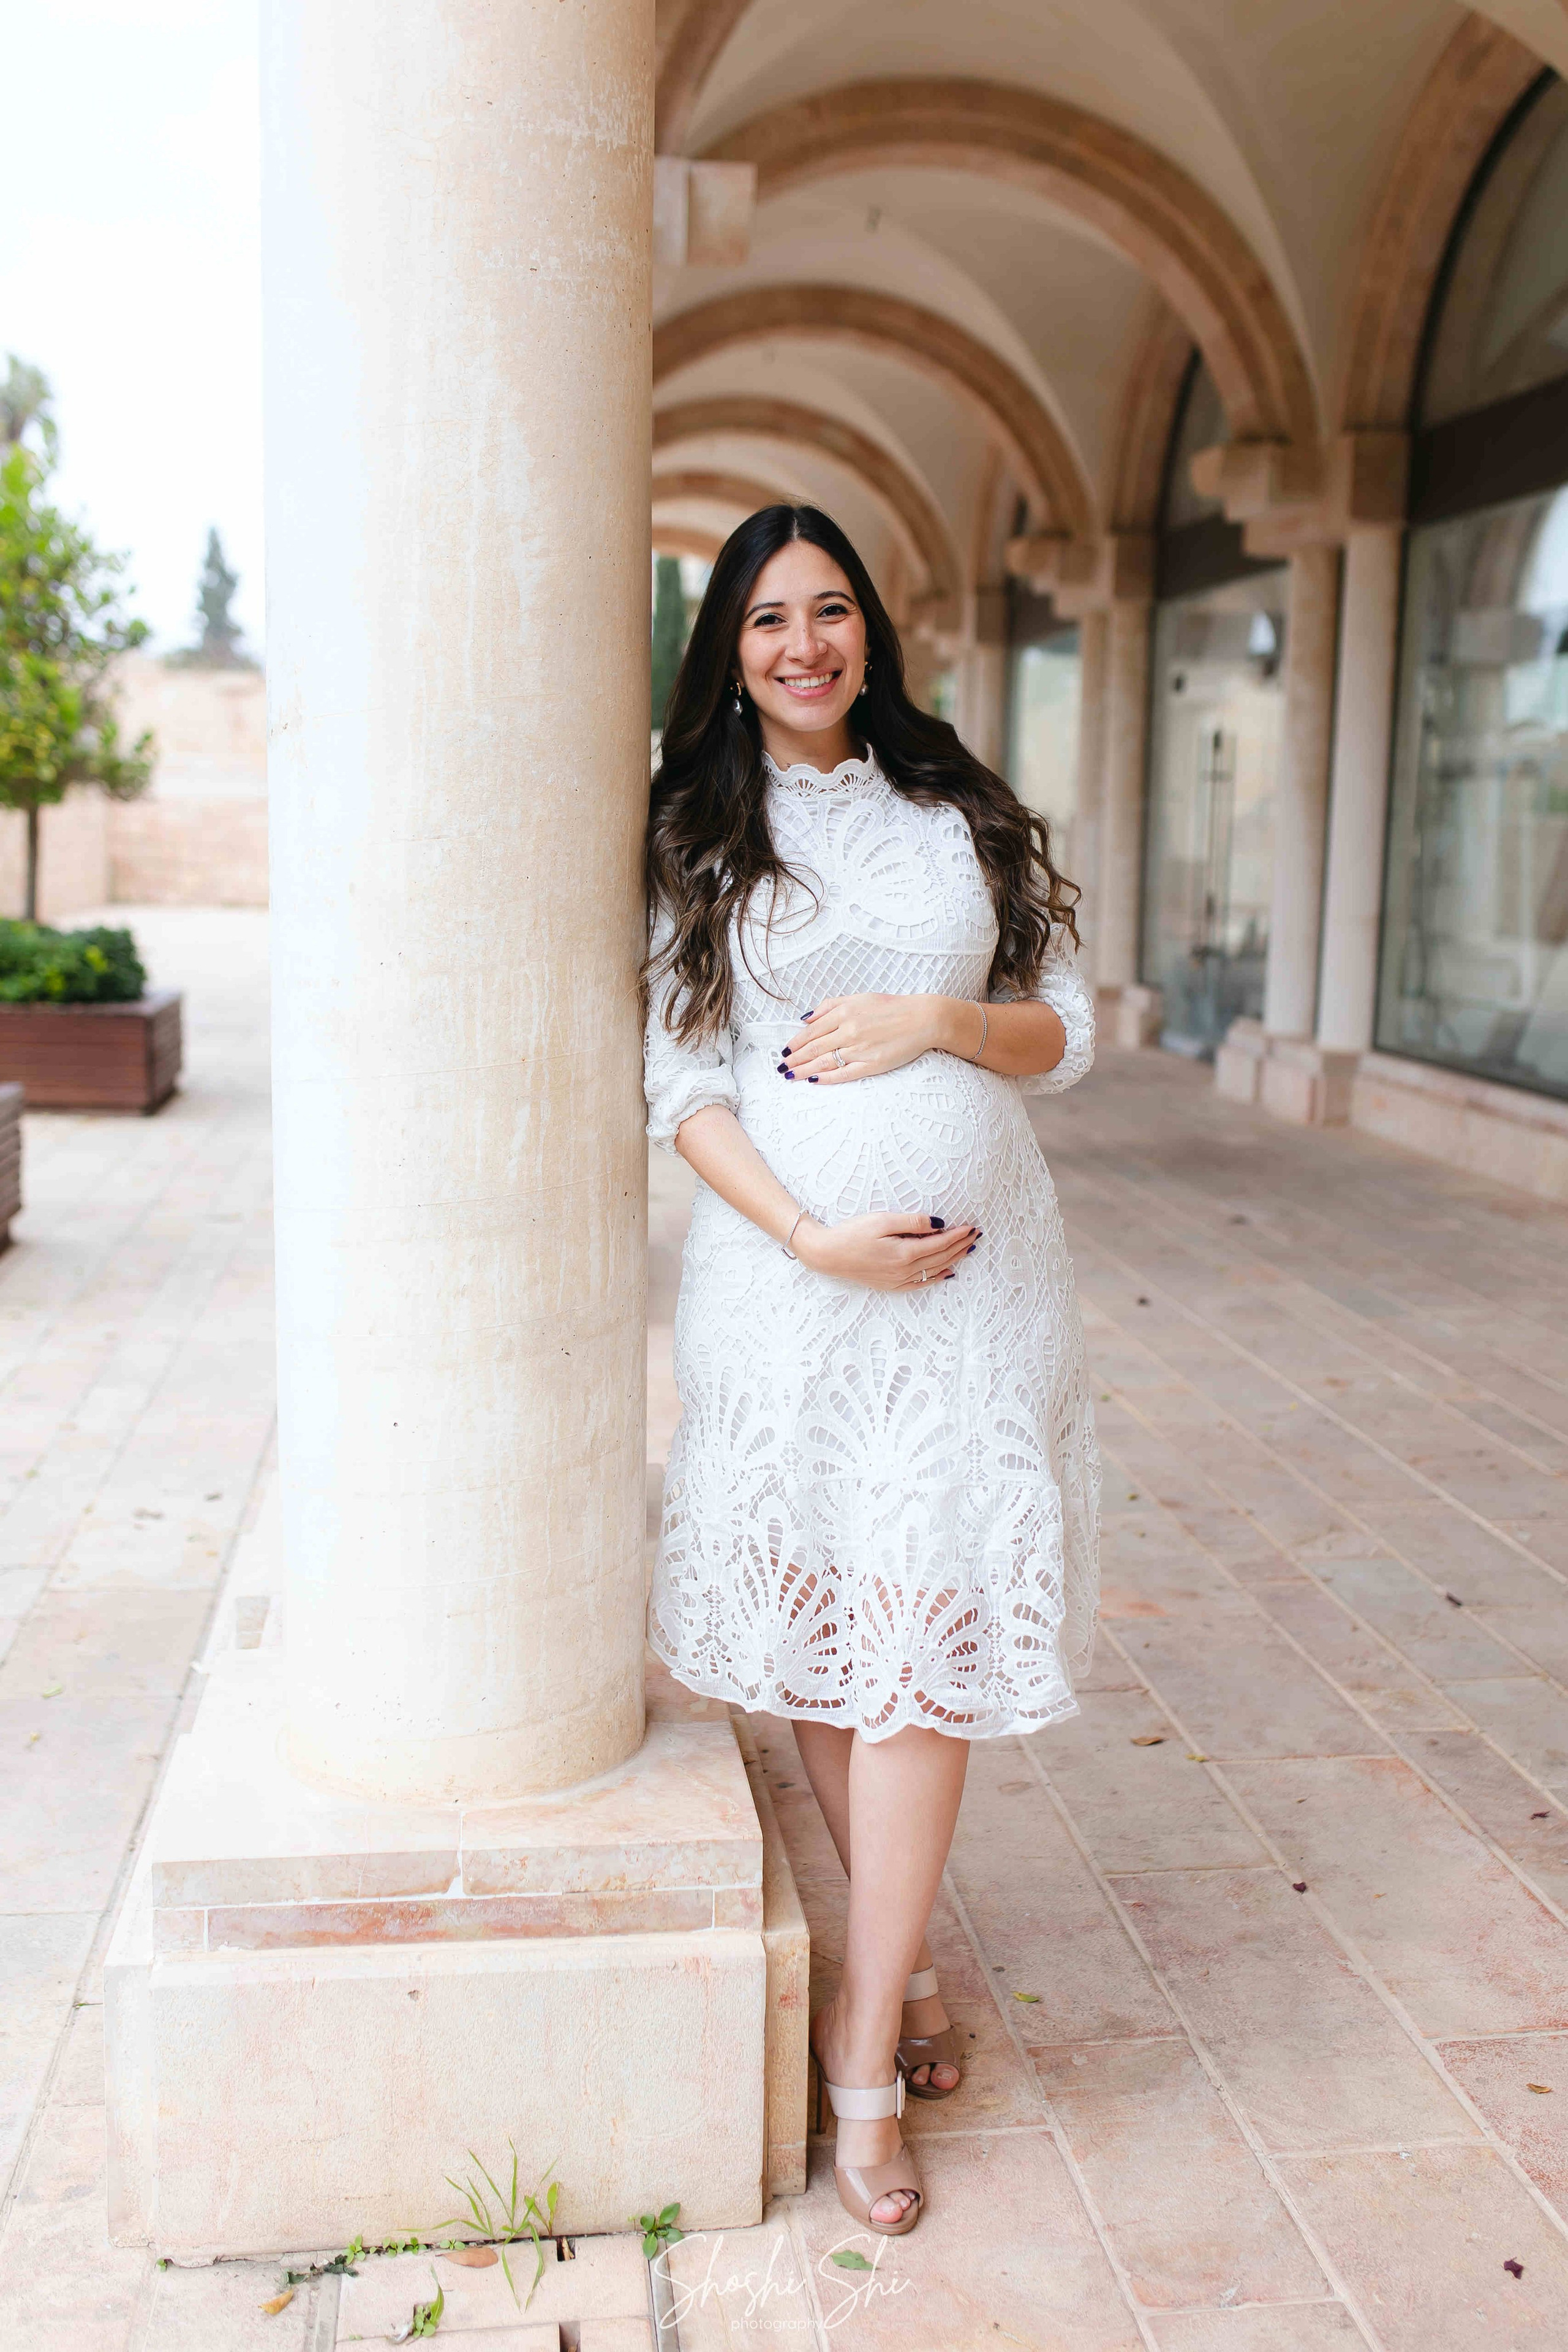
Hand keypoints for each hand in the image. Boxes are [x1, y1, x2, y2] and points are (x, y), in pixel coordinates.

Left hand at [780, 994, 980, 1083]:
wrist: (923, 1019)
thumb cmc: (891, 1007)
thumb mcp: (859, 997)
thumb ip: (830, 1006)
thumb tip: (805, 1017)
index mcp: (845, 1012)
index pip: (811, 1031)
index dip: (795, 1043)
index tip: (785, 1051)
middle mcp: (849, 1030)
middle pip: (814, 1048)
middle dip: (794, 1059)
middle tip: (780, 1067)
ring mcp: (860, 1049)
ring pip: (824, 1062)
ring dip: (804, 1070)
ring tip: (790, 1076)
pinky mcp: (872, 1064)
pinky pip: (844, 1074)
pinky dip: (827, 1078)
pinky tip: (814, 1081)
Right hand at [794, 1211, 978, 1290]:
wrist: (826, 1254)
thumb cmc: (851, 1233)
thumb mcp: (882, 1220)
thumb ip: (913, 1222)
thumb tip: (940, 1224)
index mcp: (904, 1253)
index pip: (940, 1244)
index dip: (958, 1235)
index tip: (972, 1227)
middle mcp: (904, 1270)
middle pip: (941, 1258)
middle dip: (960, 1246)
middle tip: (976, 1236)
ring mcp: (898, 1280)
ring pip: (934, 1271)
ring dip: (953, 1260)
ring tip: (968, 1250)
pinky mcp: (890, 1285)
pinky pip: (921, 1284)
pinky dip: (937, 1278)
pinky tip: (947, 1274)